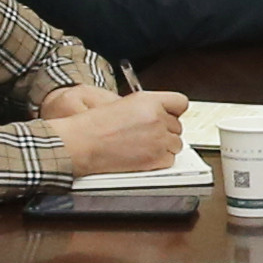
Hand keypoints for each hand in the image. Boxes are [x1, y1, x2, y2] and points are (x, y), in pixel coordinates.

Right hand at [42, 85, 187, 171]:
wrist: (82, 143)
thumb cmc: (94, 126)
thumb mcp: (122, 104)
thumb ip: (146, 106)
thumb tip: (162, 113)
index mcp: (149, 101)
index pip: (180, 102)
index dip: (174, 110)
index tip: (170, 115)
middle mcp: (157, 118)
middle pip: (178, 126)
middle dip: (165, 131)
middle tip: (146, 135)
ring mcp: (159, 139)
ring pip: (176, 144)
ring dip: (164, 146)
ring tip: (142, 146)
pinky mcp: (156, 159)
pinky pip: (169, 160)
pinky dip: (159, 161)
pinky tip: (142, 156)